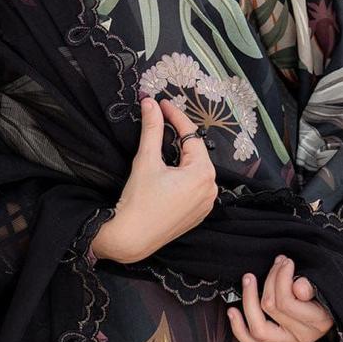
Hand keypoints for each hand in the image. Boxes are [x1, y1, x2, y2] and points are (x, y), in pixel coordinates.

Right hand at [89, 96, 218, 263]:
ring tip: (163, 143)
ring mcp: (206, 204)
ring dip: (181, 155)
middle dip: (178, 136)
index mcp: (203, 173)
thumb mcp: (146, 160)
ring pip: (195, 169)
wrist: (131, 238)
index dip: (175, 116)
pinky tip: (168, 171)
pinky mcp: (198, 214)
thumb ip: (152, 129)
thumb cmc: (139, 200)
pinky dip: (183, 175)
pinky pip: (194, 186)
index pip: (191, 136)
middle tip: (161, 120)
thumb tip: (150, 104)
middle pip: (195, 152)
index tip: (162, 104)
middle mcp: (211, 189)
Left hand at [227, 254, 333, 341]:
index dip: (282, 277)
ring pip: (258, 330)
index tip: (285, 262)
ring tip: (248, 280)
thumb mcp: (324, 288)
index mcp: (317, 322)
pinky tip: (232, 311)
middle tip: (274, 264)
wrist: (328, 313)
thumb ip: (311, 286)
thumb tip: (298, 286)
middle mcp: (301, 337)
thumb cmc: (324, 297)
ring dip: (248, 302)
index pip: (288, 301)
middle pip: (271, 308)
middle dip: (269, 280)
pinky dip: (239, 329)